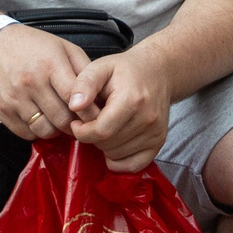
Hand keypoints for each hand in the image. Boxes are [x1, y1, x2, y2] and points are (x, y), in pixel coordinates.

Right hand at [0, 24, 89, 143]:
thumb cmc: (33, 46)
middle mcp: (31, 82)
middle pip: (62, 119)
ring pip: (44, 130)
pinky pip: (26, 133)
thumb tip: (99, 95)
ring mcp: (15, 98)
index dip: (88, 112)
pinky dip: (37, 131)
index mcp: (50, 65)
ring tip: (58, 120)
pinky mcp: (3, 110)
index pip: (74, 97)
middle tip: (77, 121)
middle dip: (74, 124)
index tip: (94, 116)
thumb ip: (84, 70)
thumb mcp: (64, 48)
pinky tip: (40, 118)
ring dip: (56, 130)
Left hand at [65, 49, 171, 172]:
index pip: (100, 131)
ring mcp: (155, 133)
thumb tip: (74, 106)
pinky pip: (133, 165)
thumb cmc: (125, 69)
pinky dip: (119, 160)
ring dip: (104, 146)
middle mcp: (147, 119)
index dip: (82, 131)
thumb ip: (84, 84)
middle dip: (92, 136)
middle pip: (107, 144)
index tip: (77, 122)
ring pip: (117, 156)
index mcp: (132, 100)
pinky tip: (114, 142)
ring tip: (105, 125)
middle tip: (92, 121)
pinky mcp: (159, 143)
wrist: (158, 72)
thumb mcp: (101, 66)